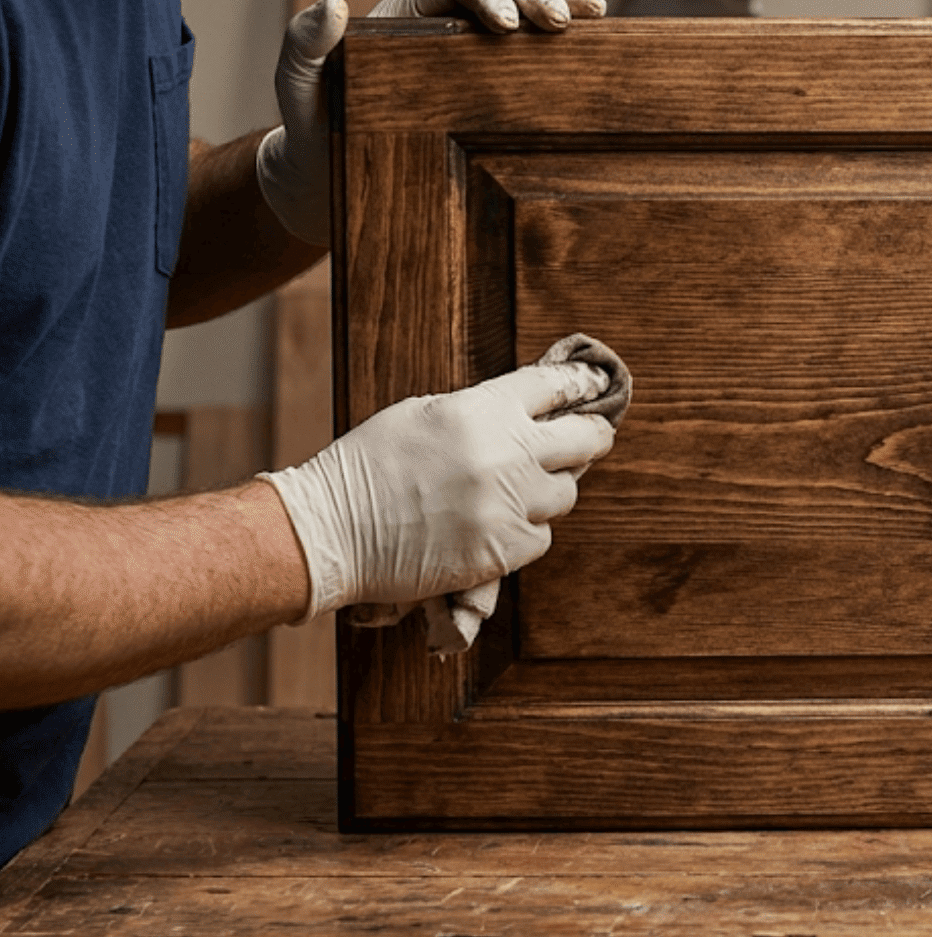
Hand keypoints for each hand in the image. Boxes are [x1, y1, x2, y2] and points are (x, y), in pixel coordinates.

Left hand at [255, 0, 606, 244]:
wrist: (329, 182)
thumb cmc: (314, 133)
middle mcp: (447, 28)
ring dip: (561, 8)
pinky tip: (594, 49)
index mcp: (408, 17)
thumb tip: (332, 3)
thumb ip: (303, 46)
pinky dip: (565, 50)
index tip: (504, 23)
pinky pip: (533, 63)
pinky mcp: (495, 94)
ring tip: (593, 16)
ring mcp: (475, 60)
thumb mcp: (298, 90)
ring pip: (525, 16)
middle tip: (559, 22)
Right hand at [259, 361, 617, 619]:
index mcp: (484, 410)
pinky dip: (526, 531)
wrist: (332, 530)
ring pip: (565, 494)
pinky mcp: (504, 550)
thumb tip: (526, 413)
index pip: (555, 386)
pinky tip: (495, 526)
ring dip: (549, 491)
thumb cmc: (369, 466)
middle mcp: (508, 454)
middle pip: (586, 439)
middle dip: (591, 437)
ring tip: (518, 491)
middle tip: (591, 438)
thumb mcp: (423, 414)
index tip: (593, 387)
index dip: (578, 385)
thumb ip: (480, 411)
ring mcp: (509, 505)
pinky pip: (541, 536)